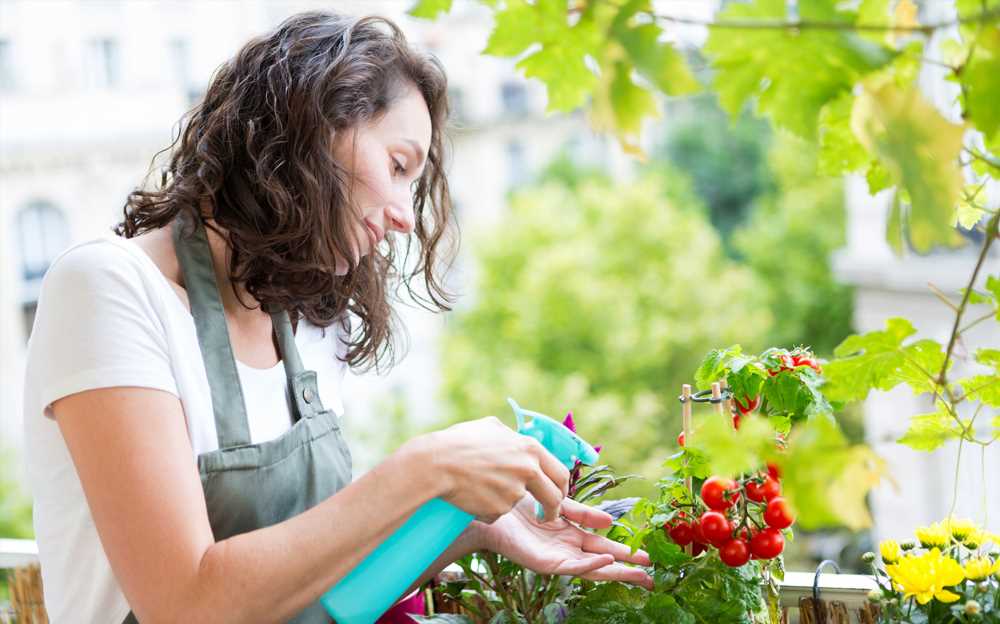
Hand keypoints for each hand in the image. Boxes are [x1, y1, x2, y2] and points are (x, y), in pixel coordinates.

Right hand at [414, 418, 569, 522]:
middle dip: (553, 509)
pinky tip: (471, 495)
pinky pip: (498, 513)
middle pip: (553, 497)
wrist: (436, 463)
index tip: (558, 495)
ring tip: (480, 488)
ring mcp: (514, 491)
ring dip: (505, 501)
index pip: (561, 472)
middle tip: (546, 515)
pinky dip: (488, 509)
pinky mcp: (500, 509)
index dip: (561, 487)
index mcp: (530, 448)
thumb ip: (511, 436)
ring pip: (519, 503)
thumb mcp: (490, 427)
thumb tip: (517, 438)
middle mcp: (528, 470)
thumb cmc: (459, 442)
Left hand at [479, 495, 653, 590]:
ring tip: (638, 572)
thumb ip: (582, 513)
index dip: (626, 552)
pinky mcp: (546, 564)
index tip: (647, 555)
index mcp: (572, 535)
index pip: (605, 546)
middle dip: (627, 568)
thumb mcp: (558, 504)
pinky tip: (607, 562)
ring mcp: (558, 558)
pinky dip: (591, 565)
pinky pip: (573, 566)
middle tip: (652, 575)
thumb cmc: (520, 505)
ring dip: (615, 571)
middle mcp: (568, 549)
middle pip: (604, 562)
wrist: (491, 510)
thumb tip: (610, 522)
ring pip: (592, 569)